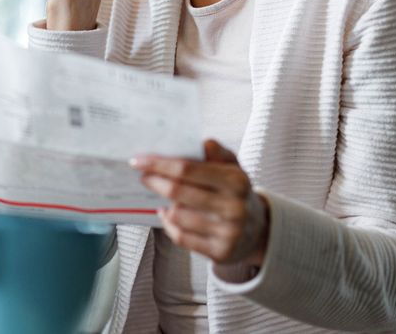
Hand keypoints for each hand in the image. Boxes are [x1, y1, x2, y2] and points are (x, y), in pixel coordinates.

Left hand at [132, 139, 268, 265]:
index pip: (187, 169)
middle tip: (144, 177)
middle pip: (177, 192)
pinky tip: (170, 216)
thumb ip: (217, 153)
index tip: (138, 161)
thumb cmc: (236, 193)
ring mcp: (228, 233)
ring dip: (166, 205)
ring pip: (177, 215)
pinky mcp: (219, 252)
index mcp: (236, 181)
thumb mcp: (233, 168)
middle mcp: (234, 207)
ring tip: (166, 199)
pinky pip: (180, 237)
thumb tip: (202, 143)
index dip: (159, 164)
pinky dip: (170, 224)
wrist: (257, 231)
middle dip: (155, 182)